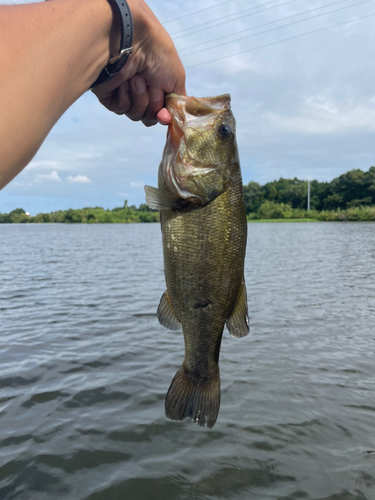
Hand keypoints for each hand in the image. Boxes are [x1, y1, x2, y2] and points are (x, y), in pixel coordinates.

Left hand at [92, 0, 185, 126]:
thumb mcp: (177, 78)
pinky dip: (125, 96)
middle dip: (153, 103)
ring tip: (136, 78)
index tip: (164, 115)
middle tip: (151, 84)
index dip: (163, 116)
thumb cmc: (158, 54)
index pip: (161, 112)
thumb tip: (167, 118)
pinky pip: (121, 109)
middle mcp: (141, 90)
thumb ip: (177, 102)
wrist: (132, 41)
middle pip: (149, 117)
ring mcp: (125, 93)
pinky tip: (124, 81)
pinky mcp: (109, 95)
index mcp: (157, 85)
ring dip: (140, 98)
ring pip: (135, 115)